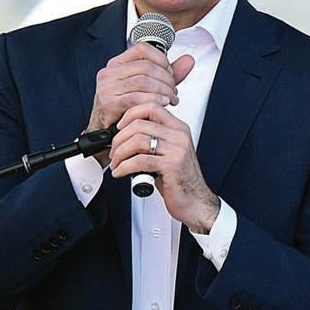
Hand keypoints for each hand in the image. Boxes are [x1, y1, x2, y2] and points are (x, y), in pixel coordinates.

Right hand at [87, 44, 193, 165]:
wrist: (108, 134)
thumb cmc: (127, 110)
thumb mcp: (149, 88)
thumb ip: (168, 74)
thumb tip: (189, 60)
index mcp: (117, 64)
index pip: (143, 49)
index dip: (161, 59)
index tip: (170, 73)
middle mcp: (109, 73)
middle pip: (146, 66)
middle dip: (166, 79)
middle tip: (174, 91)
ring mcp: (106, 87)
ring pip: (143, 81)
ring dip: (163, 90)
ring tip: (171, 99)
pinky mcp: (108, 102)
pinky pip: (136, 97)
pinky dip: (153, 100)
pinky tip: (162, 104)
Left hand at [109, 102, 220, 232]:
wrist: (196, 202)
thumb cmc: (179, 180)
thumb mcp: (167, 154)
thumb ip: (153, 140)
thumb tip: (125, 135)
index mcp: (178, 129)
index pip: (151, 107)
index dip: (130, 114)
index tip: (120, 127)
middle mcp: (179, 136)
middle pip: (140, 123)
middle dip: (119, 138)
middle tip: (113, 151)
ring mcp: (177, 150)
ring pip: (137, 141)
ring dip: (120, 153)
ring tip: (116, 163)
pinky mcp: (172, 166)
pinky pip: (140, 161)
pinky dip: (124, 167)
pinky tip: (120, 172)